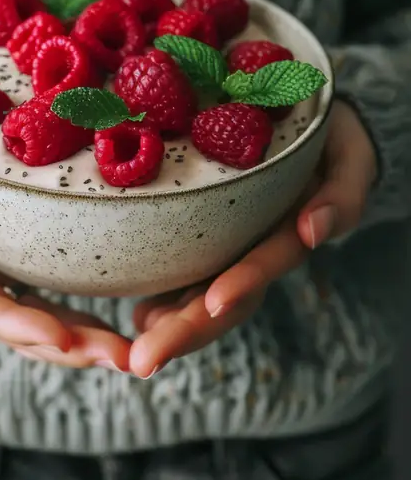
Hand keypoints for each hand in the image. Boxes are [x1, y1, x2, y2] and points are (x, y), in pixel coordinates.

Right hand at [0, 115, 130, 370]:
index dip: (23, 327)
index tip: (66, 341)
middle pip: (21, 325)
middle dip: (70, 347)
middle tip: (123, 358)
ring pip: (40, 313)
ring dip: (83, 338)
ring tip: (129, 351)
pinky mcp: (13, 247)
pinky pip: (48, 283)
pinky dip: (78, 305)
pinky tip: (116, 313)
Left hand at [129, 100, 376, 378]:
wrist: (309, 122)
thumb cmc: (329, 138)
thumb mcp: (349, 159)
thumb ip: (342, 196)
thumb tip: (313, 232)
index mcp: (288, 233)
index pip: (264, 264)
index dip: (243, 282)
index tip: (216, 302)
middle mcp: (254, 248)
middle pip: (223, 298)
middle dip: (186, 330)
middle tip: (144, 358)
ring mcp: (227, 245)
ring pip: (196, 294)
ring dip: (167, 325)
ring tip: (131, 345)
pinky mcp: (202, 231)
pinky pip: (179, 269)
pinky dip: (157, 295)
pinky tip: (133, 318)